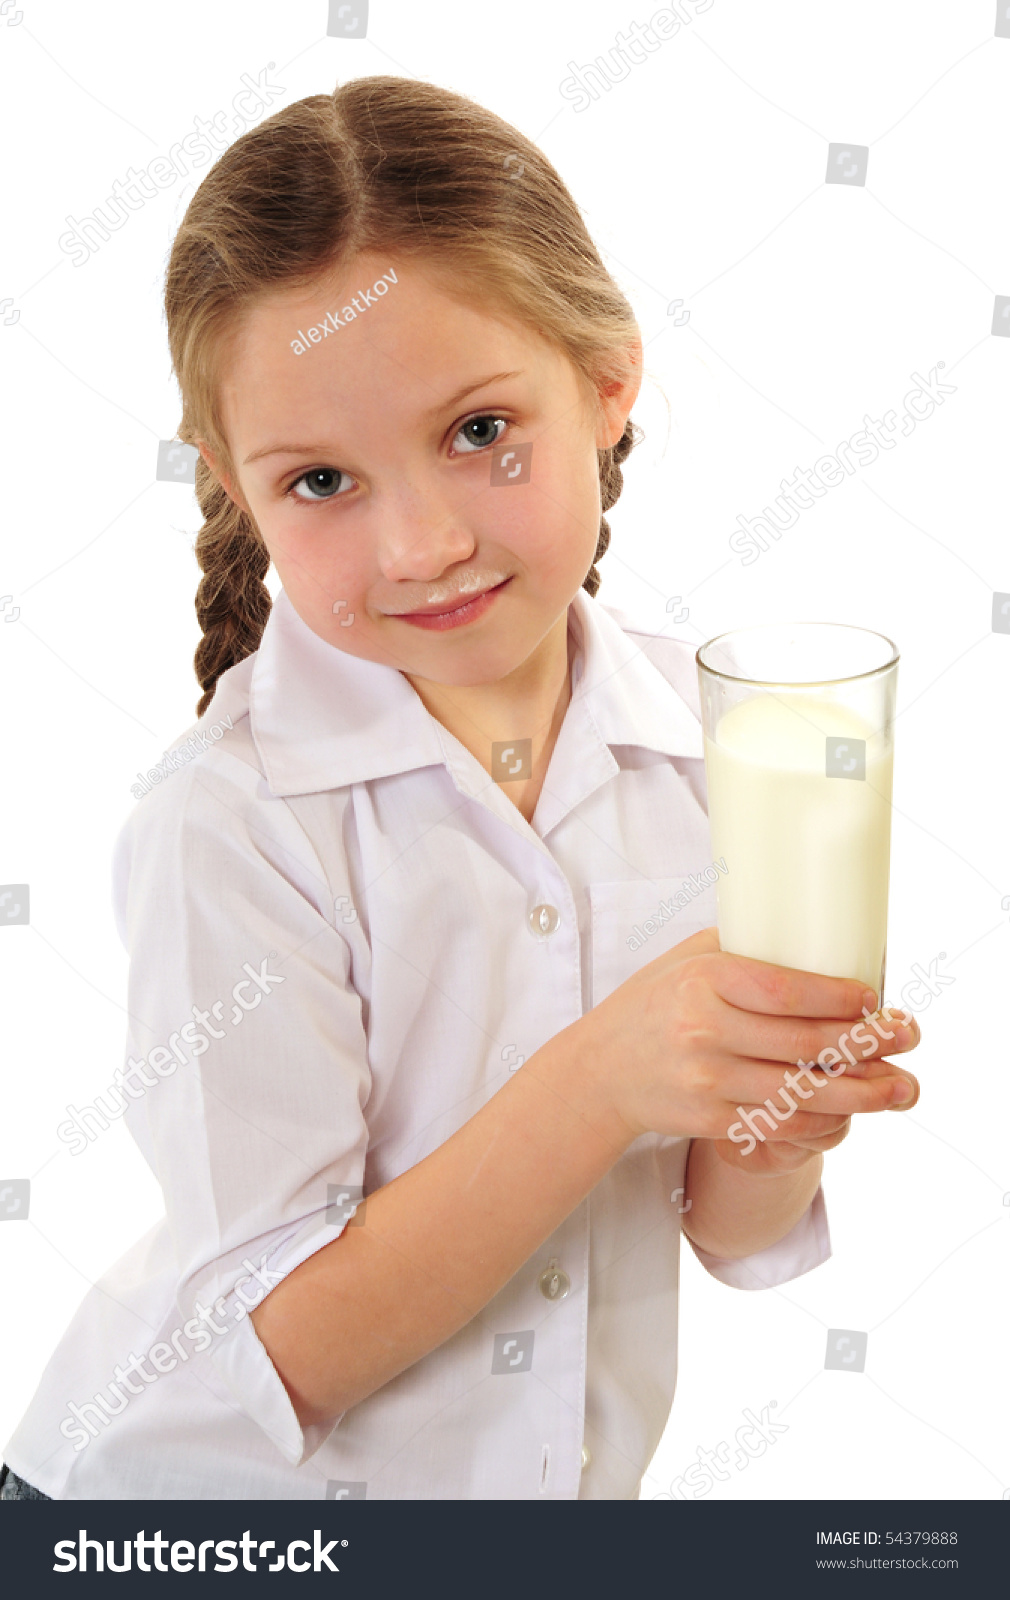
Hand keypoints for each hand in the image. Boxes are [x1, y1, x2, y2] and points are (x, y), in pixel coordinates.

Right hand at [581, 926, 921, 1149]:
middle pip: (804, 1042)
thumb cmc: (650, 1007)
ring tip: (900, 1088)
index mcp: (703, 983)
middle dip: (866, 1043)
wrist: (600, 1072)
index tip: (874, 999)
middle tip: (907, 1037)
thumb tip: (809, 933)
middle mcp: (705, 1032)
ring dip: (860, 1092)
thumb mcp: (683, 961)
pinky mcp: (710, 1120)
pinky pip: (779, 1123)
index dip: (838, 998)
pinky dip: (822, 1120)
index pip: (785, 991)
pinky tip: (851, 1112)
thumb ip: (739, 947)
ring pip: (800, 1091)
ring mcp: (708, 1081)